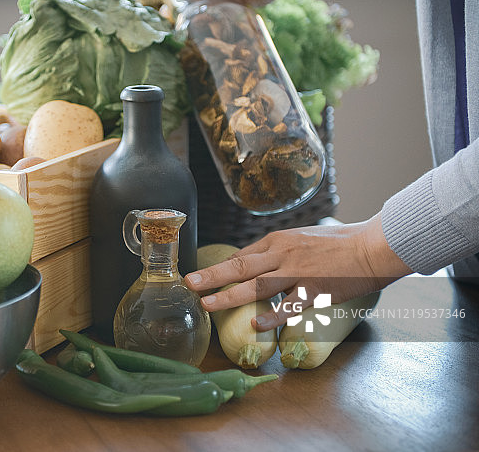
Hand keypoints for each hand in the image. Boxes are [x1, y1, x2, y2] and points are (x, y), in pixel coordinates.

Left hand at [185, 214, 412, 330]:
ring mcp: (297, 273)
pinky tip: (255, 324)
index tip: (201, 277)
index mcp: (278, 241)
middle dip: (211, 276)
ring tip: (207, 305)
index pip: (241, 255)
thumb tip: (259, 262)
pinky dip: (271, 315)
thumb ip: (280, 250)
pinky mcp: (314, 291)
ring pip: (256, 285)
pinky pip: (288, 306)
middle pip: (240, 266)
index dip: (220, 268)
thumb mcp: (302, 238)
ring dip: (228, 296)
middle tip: (189, 284)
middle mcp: (282, 255)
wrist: (373, 246)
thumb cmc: (340, 242)